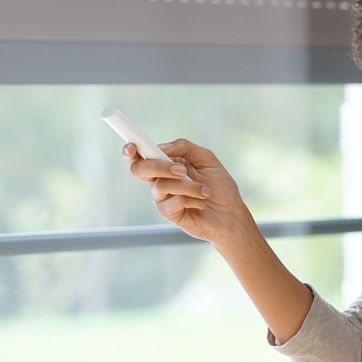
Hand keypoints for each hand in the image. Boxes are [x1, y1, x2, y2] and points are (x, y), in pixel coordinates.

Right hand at [124, 138, 255, 243]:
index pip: (140, 156)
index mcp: (166, 165)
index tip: (131, 146)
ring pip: (161, 185)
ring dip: (188, 186)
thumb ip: (184, 148)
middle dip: (158, 166)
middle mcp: (160, 181)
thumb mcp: (206, 159)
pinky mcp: (168, 214)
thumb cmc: (220, 187)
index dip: (130, 150)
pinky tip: (201, 203)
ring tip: (205, 191)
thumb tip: (163, 147)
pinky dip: (191, 199)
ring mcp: (162, 198)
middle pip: (139, 169)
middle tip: (182, 170)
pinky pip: (172, 201)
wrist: (231, 214)